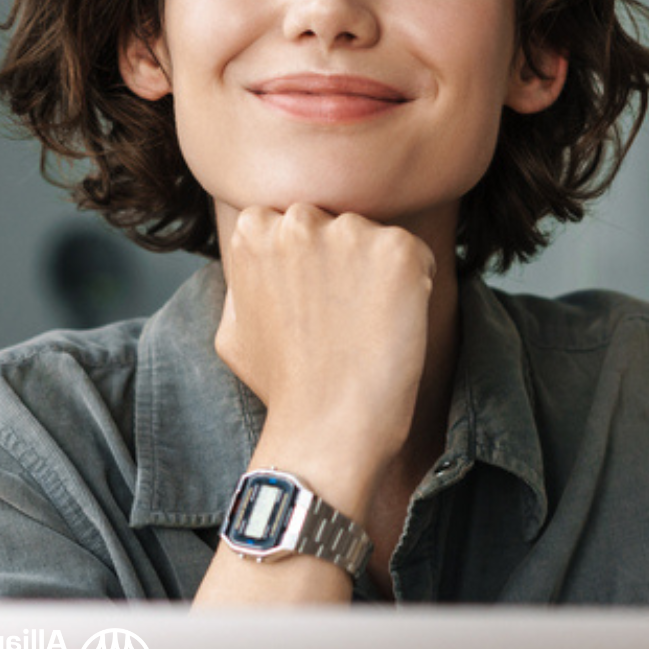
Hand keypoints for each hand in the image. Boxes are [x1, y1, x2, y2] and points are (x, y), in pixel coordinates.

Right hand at [215, 205, 435, 500]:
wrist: (327, 428)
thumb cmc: (283, 387)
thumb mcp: (233, 328)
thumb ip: (244, 280)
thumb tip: (257, 262)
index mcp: (255, 230)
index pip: (295, 221)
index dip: (311, 263)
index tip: (315, 302)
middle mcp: (299, 220)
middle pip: (337, 222)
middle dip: (344, 258)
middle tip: (344, 315)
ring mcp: (350, 232)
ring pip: (376, 238)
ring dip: (379, 272)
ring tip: (367, 325)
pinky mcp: (399, 251)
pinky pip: (415, 256)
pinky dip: (415, 286)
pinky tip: (393, 325)